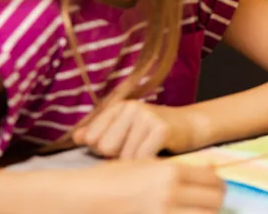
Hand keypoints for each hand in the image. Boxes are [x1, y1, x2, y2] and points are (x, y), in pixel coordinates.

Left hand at [73, 101, 190, 159]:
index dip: (105, 149)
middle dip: (120, 155)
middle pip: (106, 148)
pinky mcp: (162, 129)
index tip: (122, 144)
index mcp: (118, 106)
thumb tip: (76, 138)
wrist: (190, 125)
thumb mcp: (125, 127)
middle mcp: (131, 107)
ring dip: (136, 160)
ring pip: (125, 156)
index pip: (93, 138)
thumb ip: (99, 132)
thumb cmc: (153, 130)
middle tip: (137, 146)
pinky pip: (142, 158)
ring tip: (148, 149)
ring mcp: (147, 116)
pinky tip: (156, 153)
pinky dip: (148, 162)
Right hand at [80, 160, 224, 213]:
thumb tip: (210, 170)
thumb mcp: (146, 165)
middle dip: (215, 202)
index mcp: (170, 173)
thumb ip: (177, 169)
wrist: (83, 198)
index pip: (213, 180)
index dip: (218, 185)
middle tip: (209, 202)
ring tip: (197, 210)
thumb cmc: (112, 179)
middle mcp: (170, 194)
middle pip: (214, 201)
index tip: (216, 189)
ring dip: (205, 213)